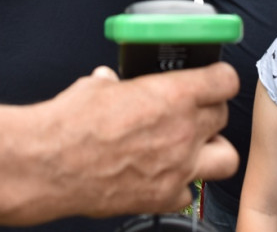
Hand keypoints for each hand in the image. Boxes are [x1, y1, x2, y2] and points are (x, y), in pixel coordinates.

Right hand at [29, 62, 238, 221]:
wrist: (50, 166)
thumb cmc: (70, 125)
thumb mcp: (96, 87)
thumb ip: (113, 84)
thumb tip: (110, 82)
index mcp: (173, 95)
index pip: (225, 81)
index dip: (220, 79)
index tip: (214, 80)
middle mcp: (184, 131)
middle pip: (223, 115)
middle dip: (210, 112)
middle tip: (192, 113)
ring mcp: (178, 168)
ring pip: (226, 157)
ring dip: (212, 150)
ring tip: (193, 147)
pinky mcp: (163, 197)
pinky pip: (189, 193)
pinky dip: (180, 186)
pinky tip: (162, 177)